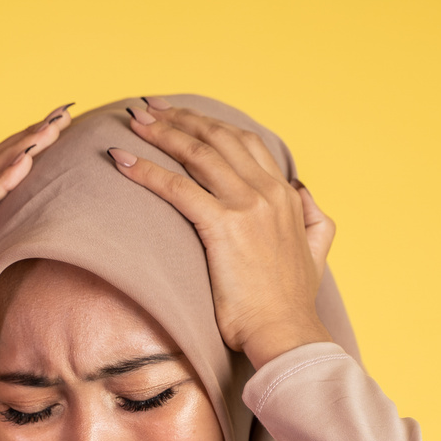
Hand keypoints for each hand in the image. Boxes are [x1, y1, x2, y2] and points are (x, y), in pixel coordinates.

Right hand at [0, 103, 74, 408]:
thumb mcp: (2, 277)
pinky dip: (1, 181)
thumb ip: (16, 248)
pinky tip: (26, 163)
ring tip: (52, 127)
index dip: (24, 145)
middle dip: (27, 136)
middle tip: (64, 113)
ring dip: (20, 148)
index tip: (59, 124)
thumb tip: (60, 232)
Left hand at [109, 99, 335, 368]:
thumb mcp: (318, 251)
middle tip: (148, 108)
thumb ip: (316, 217)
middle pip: (217, 137)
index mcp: (285, 194)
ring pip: (197, 153)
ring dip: (161, 133)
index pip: (244, 142)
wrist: (287, 332)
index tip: (181, 115)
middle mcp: (267, 192)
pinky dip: (146, 170)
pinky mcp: (223, 226)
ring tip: (134, 121)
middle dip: (180, 117)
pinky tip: (122, 160)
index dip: (210, 123)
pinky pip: (177, 188)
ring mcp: (247, 206)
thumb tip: (303, 190)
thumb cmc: (292, 303)